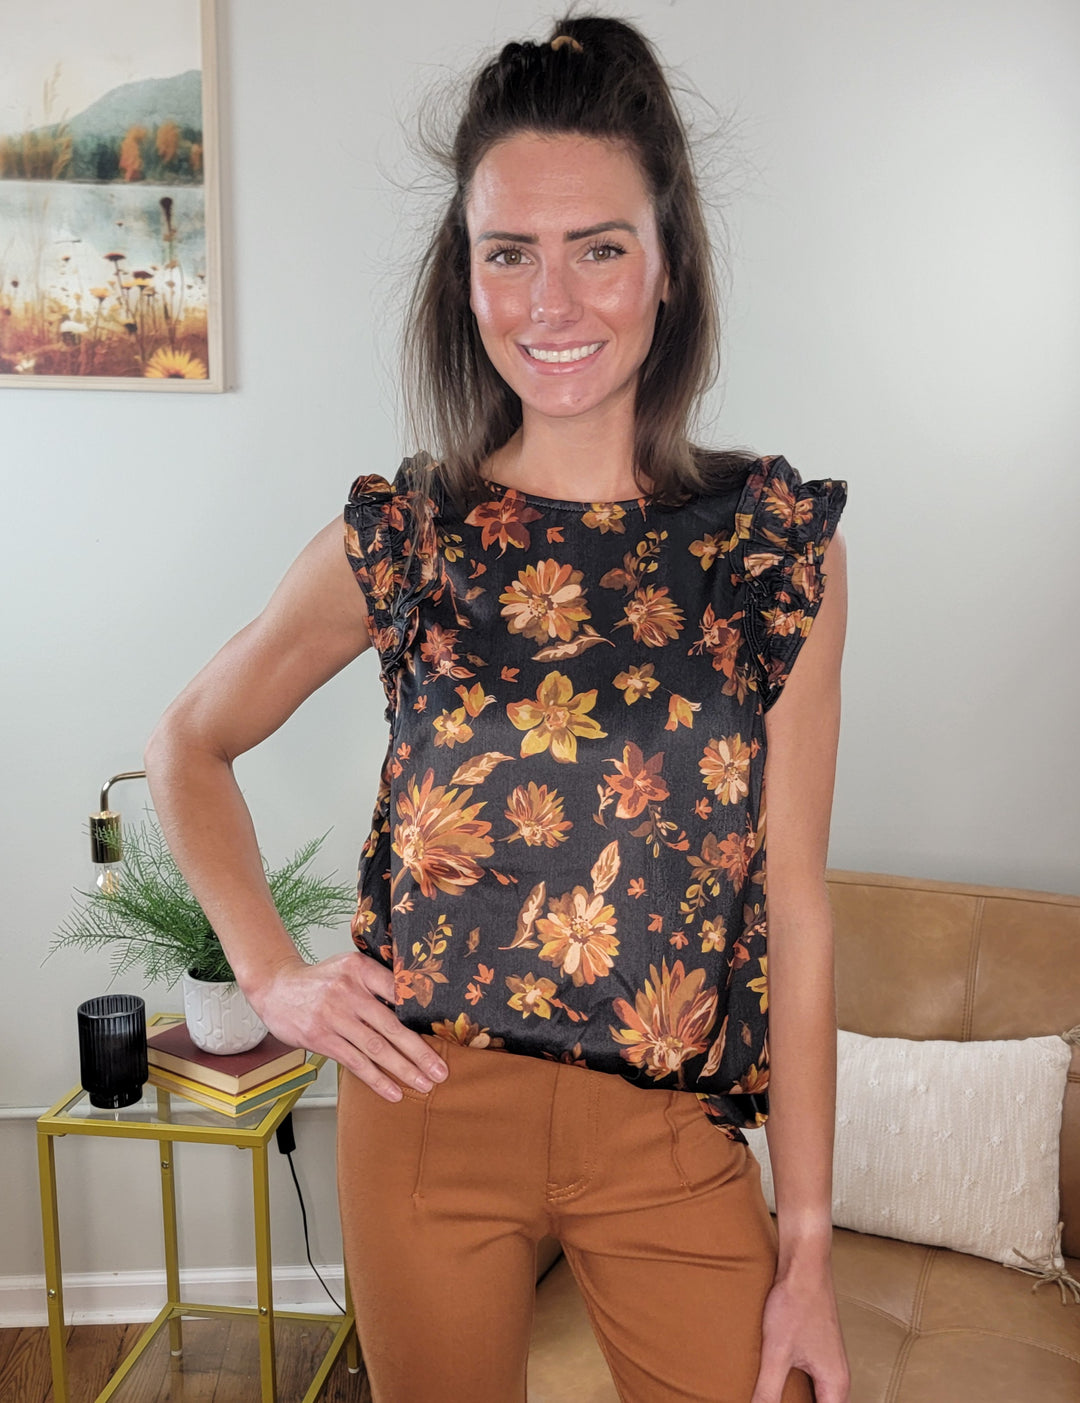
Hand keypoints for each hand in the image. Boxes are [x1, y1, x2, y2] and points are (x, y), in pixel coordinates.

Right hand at [243, 950, 447, 1100]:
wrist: (277, 987)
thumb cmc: (320, 980)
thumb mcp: (349, 966)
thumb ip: (378, 980)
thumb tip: (415, 1002)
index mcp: (360, 969)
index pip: (398, 990)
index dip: (421, 1012)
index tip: (444, 1032)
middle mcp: (348, 991)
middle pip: (392, 1026)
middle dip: (420, 1051)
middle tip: (441, 1070)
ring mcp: (334, 1016)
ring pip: (376, 1048)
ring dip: (403, 1069)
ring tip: (424, 1084)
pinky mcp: (322, 1038)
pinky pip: (355, 1062)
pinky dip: (377, 1079)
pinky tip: (393, 1091)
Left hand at [749, 1261, 849, 1402]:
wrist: (804, 1264)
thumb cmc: (796, 1304)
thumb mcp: (777, 1354)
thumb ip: (768, 1393)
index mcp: (835, 1387)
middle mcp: (837, 1378)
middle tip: (770, 1400)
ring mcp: (828, 1363)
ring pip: (814, 1398)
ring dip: (795, 1400)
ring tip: (773, 1397)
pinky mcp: (816, 1350)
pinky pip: (808, 1381)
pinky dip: (793, 1389)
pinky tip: (773, 1385)